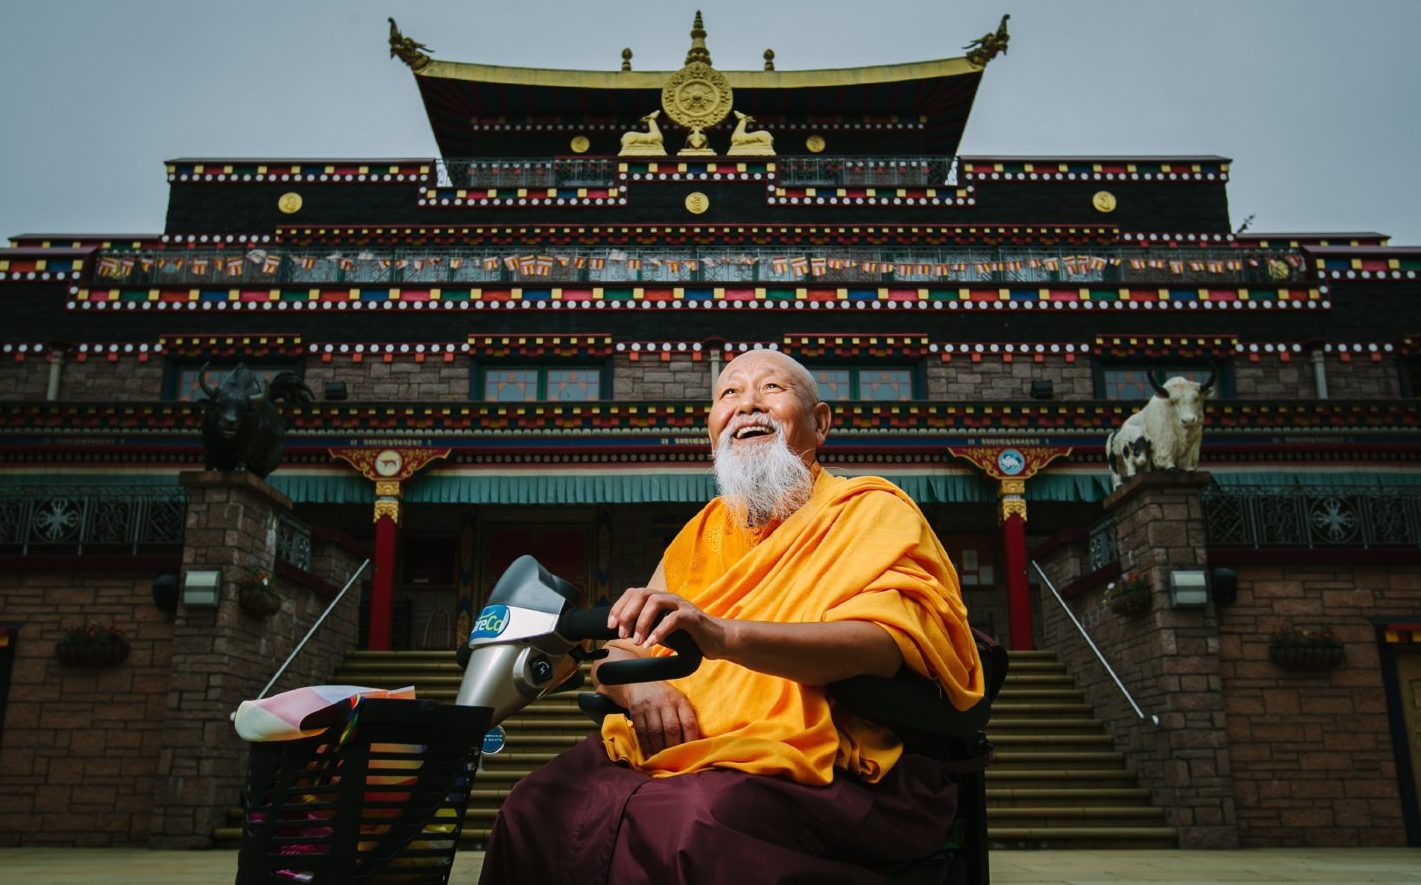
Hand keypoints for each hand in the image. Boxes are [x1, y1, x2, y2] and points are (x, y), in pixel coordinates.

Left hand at [607, 587, 727, 658]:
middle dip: (627, 614)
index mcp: (660, 599)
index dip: (619, 607)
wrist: (718, 640)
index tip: (610, 625)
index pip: (634, 593)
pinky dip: (659, 631)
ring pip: (655, 602)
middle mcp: (669, 598)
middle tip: (622, 634)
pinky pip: (673, 619)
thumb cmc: (689, 636)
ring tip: (637, 641)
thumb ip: (648, 626)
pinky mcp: (693, 617)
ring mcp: (681, 605)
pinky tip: (651, 644)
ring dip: (642, 622)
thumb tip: (624, 631)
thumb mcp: (663, 630)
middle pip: (642, 594)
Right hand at [621, 680, 700, 754]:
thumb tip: (695, 744)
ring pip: (655, 732)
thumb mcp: (679, 700)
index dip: (691, 740)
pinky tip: (649, 756)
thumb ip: (686, 718)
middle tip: (676, 762)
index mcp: (680, 700)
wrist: (640, 682)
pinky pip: (641, 732)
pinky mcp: (636, 711)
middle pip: (671, 728)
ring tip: (662, 762)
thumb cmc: (665, 697)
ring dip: (659, 750)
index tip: (691, 755)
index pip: (688, 722)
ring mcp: (649, 706)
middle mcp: (665, 702)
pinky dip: (646, 747)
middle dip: (674, 748)